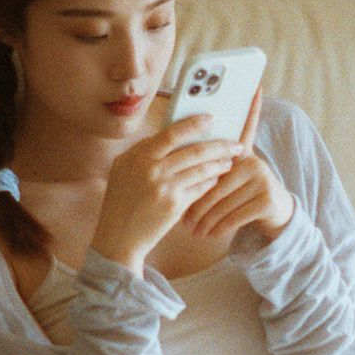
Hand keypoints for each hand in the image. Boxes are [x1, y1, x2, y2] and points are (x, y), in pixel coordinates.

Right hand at [89, 116, 240, 271]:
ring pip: (201, 170)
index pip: (172, 133)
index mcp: (139, 156)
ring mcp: (164, 188)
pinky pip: (199, 189)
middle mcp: (152, 170)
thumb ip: (144, 151)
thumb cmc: (121, 201)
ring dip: (219, 165)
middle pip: (194, 151)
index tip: (211, 119)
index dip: (194, 124)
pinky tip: (216, 179)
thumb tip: (169, 134)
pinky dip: (210, 182)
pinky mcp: (174, 206)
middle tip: (235, 145)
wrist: (118, 236)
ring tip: (230, 162)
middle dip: (219, 146)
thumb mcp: (123, 169)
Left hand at [184, 87, 291, 244]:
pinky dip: (218, 228)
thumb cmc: (236, 196)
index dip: (252, 108)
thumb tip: (172, 160)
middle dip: (196, 197)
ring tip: (192, 230)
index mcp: (239, 152)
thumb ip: (205, 165)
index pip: (244, 127)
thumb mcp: (225, 178)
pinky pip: (234, 215)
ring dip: (205, 219)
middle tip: (179, 213)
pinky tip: (210, 235)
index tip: (255, 86)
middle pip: (215, 176)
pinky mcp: (266, 199)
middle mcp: (253, 161)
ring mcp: (262, 179)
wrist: (271, 217)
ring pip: (222, 200)